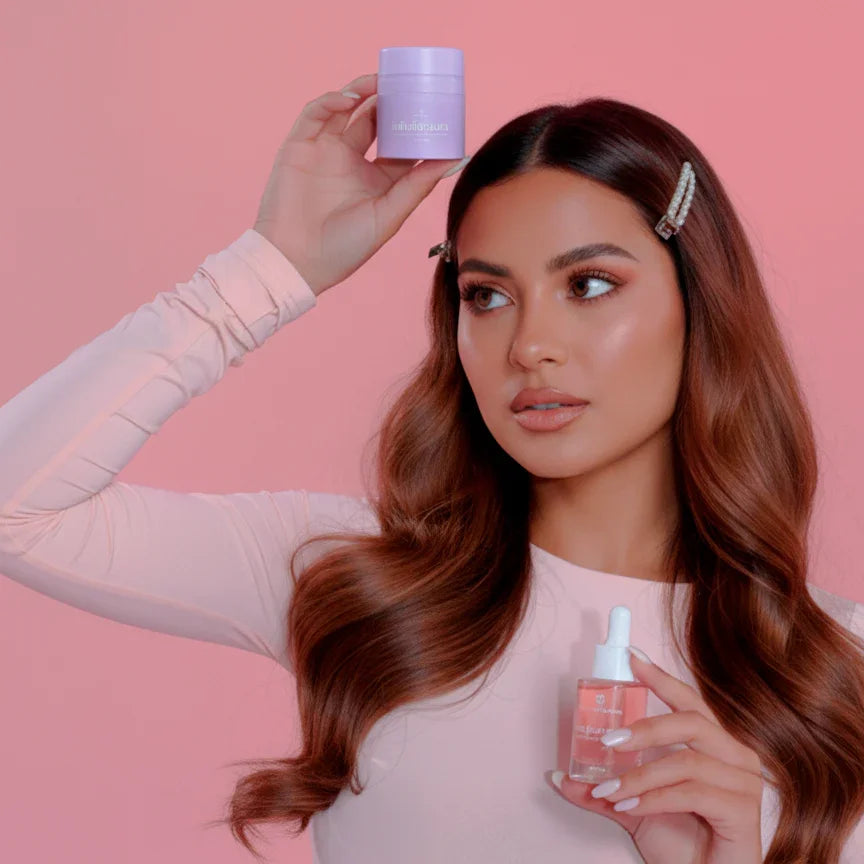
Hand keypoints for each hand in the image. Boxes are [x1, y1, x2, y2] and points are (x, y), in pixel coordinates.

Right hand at [253, 72, 468, 296]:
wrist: (297, 262)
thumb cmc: (345, 249)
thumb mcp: (389, 215)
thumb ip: (419, 185)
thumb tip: (457, 158)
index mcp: (376, 179)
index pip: (400, 143)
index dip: (416, 124)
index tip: (436, 107)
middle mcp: (352, 161)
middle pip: (375, 119)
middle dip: (391, 101)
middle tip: (409, 85)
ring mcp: (325, 151)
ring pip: (346, 109)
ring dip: (363, 92)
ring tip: (382, 82)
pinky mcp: (300, 147)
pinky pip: (315, 114)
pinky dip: (331, 101)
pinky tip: (350, 98)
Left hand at [549, 648, 763, 863]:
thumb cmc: (683, 846)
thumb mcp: (634, 808)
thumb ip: (603, 790)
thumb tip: (561, 776)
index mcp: (714, 745)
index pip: (689, 701)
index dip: (661, 678)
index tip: (632, 658)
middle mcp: (735, 756)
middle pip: (691, 721)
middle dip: (645, 728)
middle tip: (608, 740)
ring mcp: (744, 782)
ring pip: (686, 760)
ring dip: (640, 775)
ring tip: (610, 789)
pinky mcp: (744, 811)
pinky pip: (693, 792)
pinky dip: (655, 798)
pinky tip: (631, 806)